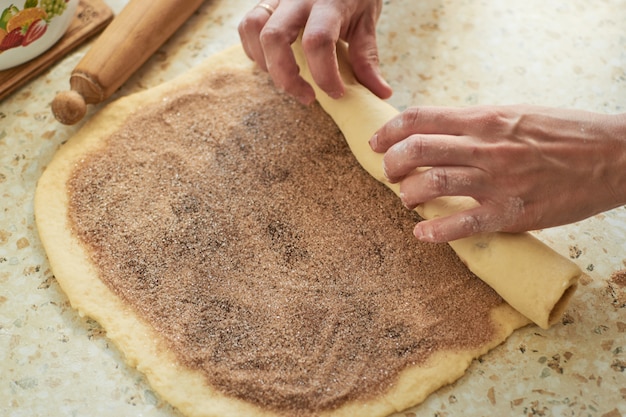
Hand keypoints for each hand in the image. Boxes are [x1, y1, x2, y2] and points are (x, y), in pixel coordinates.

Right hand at [238, 0, 391, 104]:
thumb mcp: (367, 21)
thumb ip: (367, 57)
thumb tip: (380, 93)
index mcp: (329, 2)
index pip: (317, 41)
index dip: (324, 75)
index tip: (337, 93)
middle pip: (274, 37)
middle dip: (286, 76)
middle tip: (307, 97)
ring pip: (254, 29)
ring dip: (266, 63)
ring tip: (288, 80)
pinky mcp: (266, 1)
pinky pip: (248, 25)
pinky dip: (254, 51)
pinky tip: (274, 64)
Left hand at [369, 105, 625, 241]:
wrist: (617, 155)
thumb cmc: (564, 133)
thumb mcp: (515, 115)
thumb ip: (475, 124)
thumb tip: (437, 133)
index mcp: (484, 119)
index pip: (420, 118)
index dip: (389, 131)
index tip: (377, 143)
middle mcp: (485, 147)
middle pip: (415, 150)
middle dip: (391, 164)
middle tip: (391, 174)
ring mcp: (497, 181)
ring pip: (430, 185)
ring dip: (407, 195)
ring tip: (408, 201)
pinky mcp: (512, 213)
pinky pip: (462, 224)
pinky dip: (434, 232)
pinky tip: (422, 234)